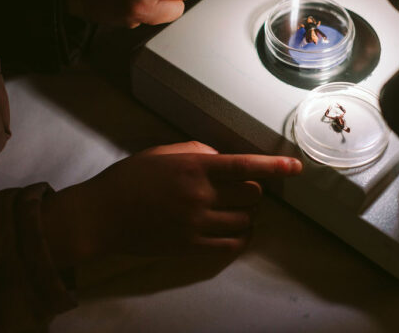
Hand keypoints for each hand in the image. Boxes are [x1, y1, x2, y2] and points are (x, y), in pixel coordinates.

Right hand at [42, 141, 302, 265]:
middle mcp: (200, 196)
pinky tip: (234, 231)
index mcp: (194, 168)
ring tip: (235, 211)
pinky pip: (231, 246)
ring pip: (245, 222)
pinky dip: (240, 237)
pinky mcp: (191, 247)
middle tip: (240, 190)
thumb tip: (222, 159)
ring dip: (247, 215)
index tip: (296, 167)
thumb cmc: (130, 178)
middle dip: (252, 191)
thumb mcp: (163, 153)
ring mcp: (196, 225)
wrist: (101, 216)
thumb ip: (198, 152)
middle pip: (251, 197)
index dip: (273, 167)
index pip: (243, 166)